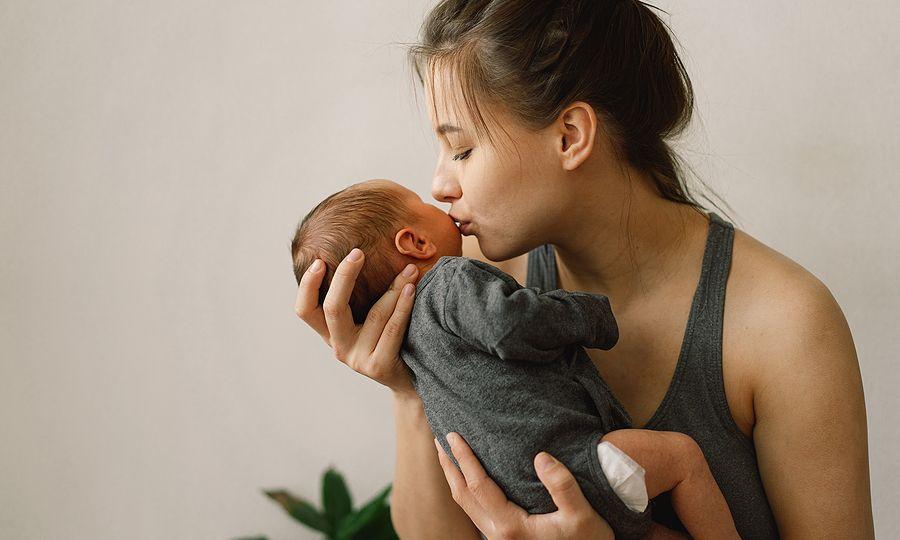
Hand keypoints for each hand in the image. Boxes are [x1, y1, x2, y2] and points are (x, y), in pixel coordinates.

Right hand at [294, 248, 419, 394]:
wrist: (411, 381)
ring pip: (374, 315)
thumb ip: (362, 299)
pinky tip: (411, 289)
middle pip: (332, 308)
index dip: (307, 286)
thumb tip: (362, 253)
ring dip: (393, 288)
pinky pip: (392, 329)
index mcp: (331, 335)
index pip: (306, 311)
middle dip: (344, 277)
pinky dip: (403, 306)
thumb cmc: (392, 342)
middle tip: (358, 253)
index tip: (318, 260)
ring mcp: (357, 359)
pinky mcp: (378, 366)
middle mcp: (339, 348)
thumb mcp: (370, 322)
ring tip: (409, 270)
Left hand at [435, 432, 614, 539]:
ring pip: (466, 506)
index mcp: (510, 527)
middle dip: (449, 466)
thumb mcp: (582, 516)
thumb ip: (562, 486)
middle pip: (462, 496)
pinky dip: (468, 490)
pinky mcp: (506, 538)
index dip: (463, 459)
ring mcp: (500, 538)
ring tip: (448, 455)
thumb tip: (540, 456)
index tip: (452, 435)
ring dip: (455, 478)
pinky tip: (472, 478)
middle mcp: (498, 535)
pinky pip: (476, 511)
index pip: (477, 486)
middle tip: (439, 439)